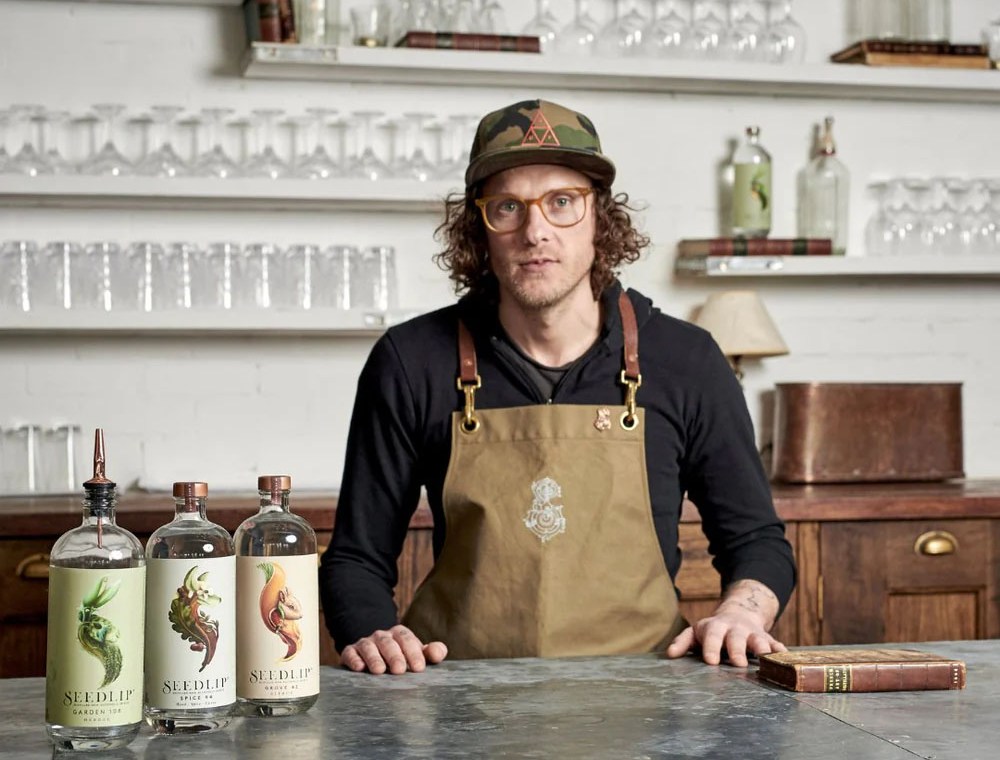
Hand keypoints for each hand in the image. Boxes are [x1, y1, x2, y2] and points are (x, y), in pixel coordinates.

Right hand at [340, 624, 447, 674]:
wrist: (375, 655)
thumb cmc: (402, 657)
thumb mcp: (417, 654)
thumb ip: (431, 652)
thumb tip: (438, 653)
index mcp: (399, 634)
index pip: (406, 639)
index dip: (413, 652)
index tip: (419, 668)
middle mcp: (382, 636)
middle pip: (388, 642)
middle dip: (394, 656)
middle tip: (399, 670)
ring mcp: (365, 643)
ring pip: (369, 647)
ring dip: (374, 658)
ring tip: (379, 671)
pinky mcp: (351, 652)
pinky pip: (351, 653)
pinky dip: (354, 659)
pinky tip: (359, 668)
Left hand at [665, 580, 785, 666]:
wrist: (738, 614)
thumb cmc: (712, 631)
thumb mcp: (695, 633)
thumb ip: (683, 642)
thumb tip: (670, 655)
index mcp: (715, 627)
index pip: (712, 637)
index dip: (711, 648)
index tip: (710, 661)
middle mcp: (734, 629)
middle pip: (736, 638)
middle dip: (737, 650)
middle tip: (737, 664)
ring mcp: (752, 633)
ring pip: (759, 639)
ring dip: (762, 648)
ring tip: (765, 658)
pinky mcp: (767, 639)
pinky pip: (776, 643)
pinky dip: (780, 650)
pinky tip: (784, 657)